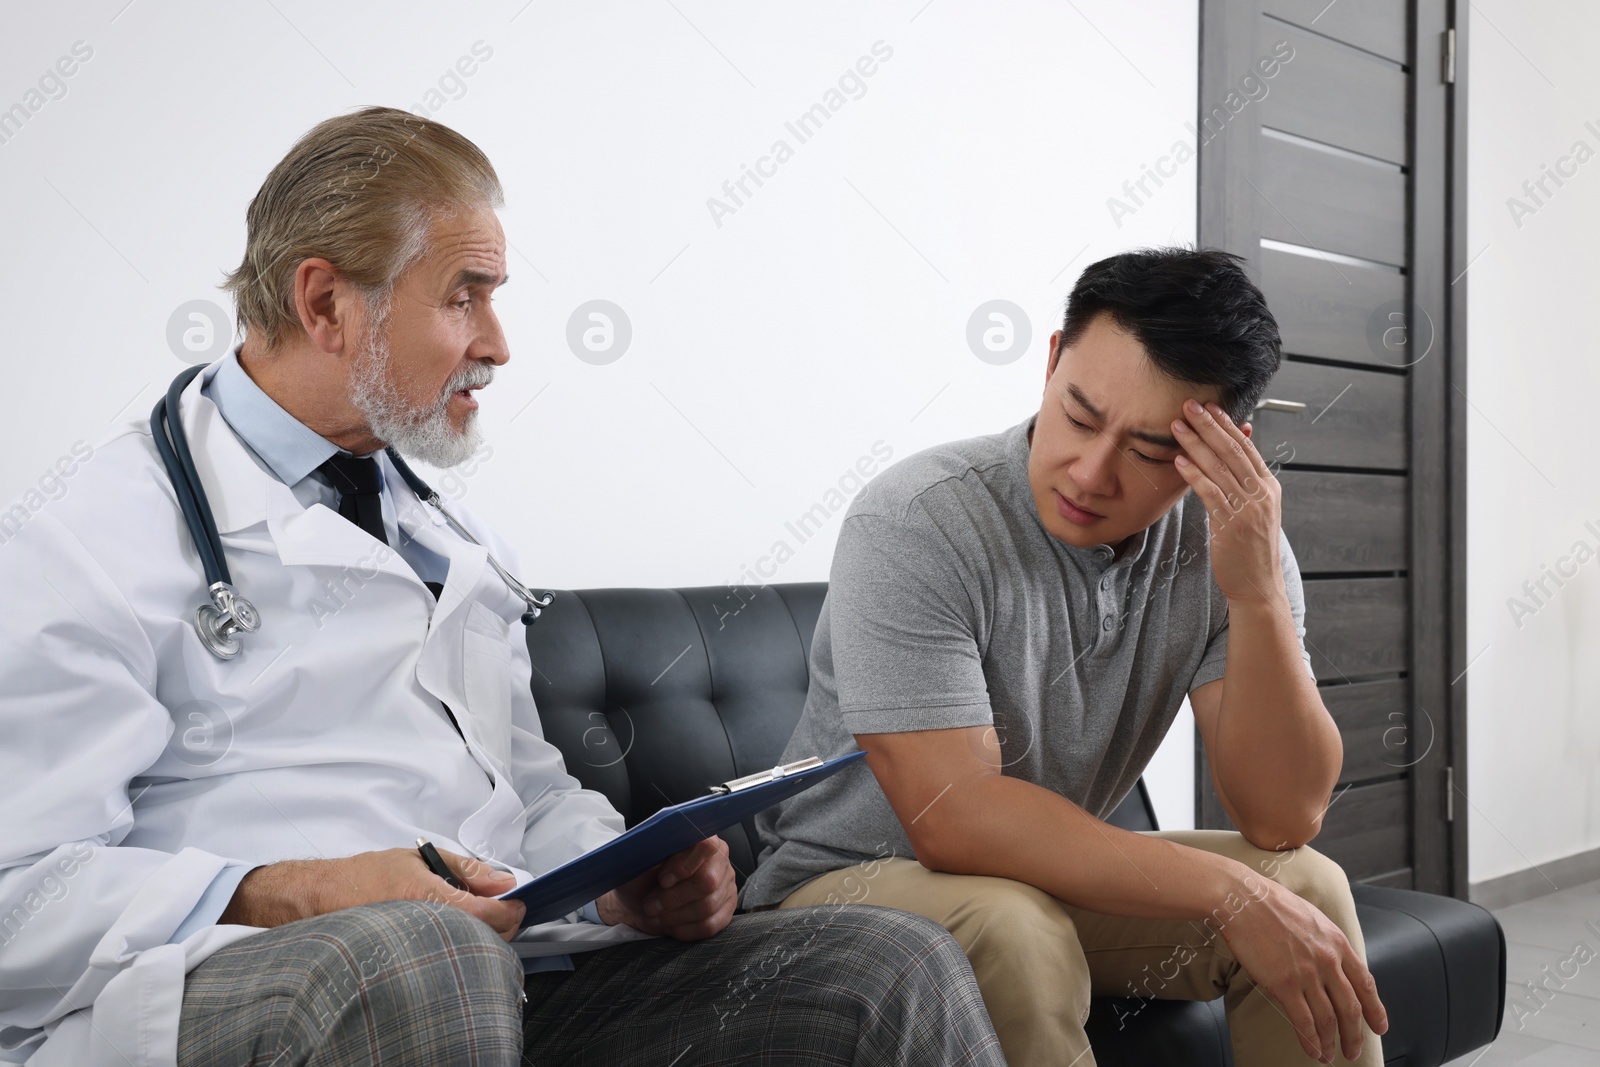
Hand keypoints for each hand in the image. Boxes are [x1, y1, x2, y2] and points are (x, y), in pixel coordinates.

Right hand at [219, 847, 526, 940]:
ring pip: (466, 950)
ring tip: (482, 917)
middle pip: (482, 937)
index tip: (520, 903)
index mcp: (427, 896)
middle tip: (507, 910)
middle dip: (502, 925)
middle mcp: (421, 925)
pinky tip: (458, 931)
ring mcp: (413, 946)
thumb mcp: (419, 858)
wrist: (318, 897)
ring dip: (483, 936)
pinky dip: (460, 944)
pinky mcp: (404, 959)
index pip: (487, 913)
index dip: (511, 910)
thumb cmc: (364, 875)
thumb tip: (502, 880)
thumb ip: (465, 869)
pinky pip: (445, 956)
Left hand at [596, 836, 736, 939]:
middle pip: (707, 882)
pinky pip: (710, 925)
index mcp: (698, 836)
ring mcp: (725, 884)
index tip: (662, 880)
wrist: (639, 900)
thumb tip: (649, 845)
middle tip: (650, 905)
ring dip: (675, 916)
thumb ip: (645, 851)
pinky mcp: (725, 909)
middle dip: (673, 898)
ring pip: (708, 906)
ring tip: (656, 916)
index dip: (684, 866)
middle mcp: (718, 858)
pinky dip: (685, 930)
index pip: (705, 845)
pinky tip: (671, 926)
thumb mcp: (635, 861)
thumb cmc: (639, 877)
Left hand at [1173, 399, 1283, 606]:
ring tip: (1177, 427)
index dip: (1226, 425)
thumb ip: (1247, 478)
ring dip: (1195, 444)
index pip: (1246, 447)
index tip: (1209, 406)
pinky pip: (1209, 493)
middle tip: (1189, 406)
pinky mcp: (1230, 524)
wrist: (1258, 584)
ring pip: (1218, 468)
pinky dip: (1194, 474)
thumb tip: (1239, 445)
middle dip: (1208, 426)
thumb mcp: (1257, 508)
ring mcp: (1247, 508)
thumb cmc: (1251, 546)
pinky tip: (1179, 461)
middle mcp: (1261, 493)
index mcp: (1268, 486)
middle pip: (1231, 451)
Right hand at [1220, 876, 1388, 1063]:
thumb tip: (1328, 959)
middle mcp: (1328, 961)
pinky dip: (1310, 1040)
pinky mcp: (1284, 984)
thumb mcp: (1312, 917)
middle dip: (1354, 1034)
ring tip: (1329, 1055)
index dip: (1375, 1009)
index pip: (1365, 983)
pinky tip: (1312, 1050)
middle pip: (1351, 1008)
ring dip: (1331, 1042)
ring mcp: (1308, 974)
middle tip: (1353, 1050)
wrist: (1243, 899)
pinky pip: (1303, 1021)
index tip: (1379, 1026)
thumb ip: (1325, 941)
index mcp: (1337, 943)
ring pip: (1329, 1019)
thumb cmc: (1270, 903)